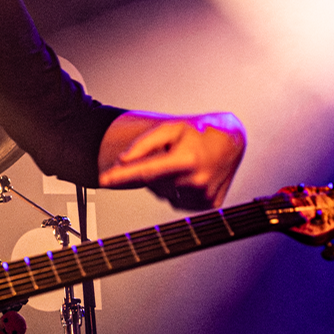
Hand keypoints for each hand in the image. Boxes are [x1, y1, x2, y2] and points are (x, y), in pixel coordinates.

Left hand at [97, 110, 245, 210]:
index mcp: (187, 160)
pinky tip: (190, 176)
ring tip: (184, 164)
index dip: (121, 177)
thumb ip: (144, 144)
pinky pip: (179, 202)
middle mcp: (196, 181)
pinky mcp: (209, 205)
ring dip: (167, 181)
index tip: (103, 181)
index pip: (145, 171)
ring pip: (165, 194)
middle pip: (154, 183)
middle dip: (154, 170)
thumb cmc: (198, 131)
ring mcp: (204, 196)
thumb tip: (122, 160)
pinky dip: (179, 190)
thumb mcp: (170, 128)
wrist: (230, 139)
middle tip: (172, 154)